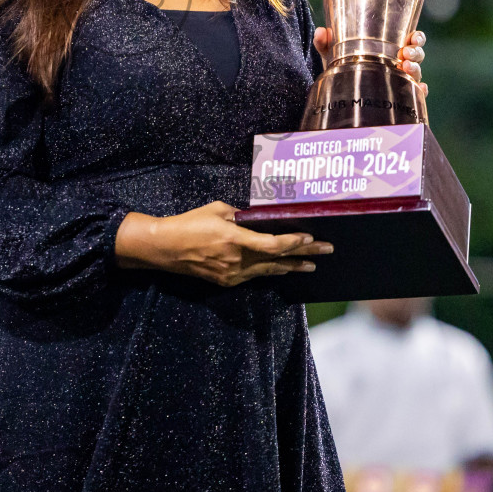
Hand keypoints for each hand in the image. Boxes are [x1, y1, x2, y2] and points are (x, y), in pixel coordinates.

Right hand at [115, 202, 331, 286]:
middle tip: (326, 251)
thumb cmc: (190, 223)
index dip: (292, 242)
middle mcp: (237, 260)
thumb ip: (240, 216)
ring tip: (311, 265)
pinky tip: (282, 268)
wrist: (166, 249)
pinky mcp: (227, 281)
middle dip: (304, 254)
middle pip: (277, 259)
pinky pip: (254, 275)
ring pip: (269, 271)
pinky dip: (270, 270)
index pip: (271, 244)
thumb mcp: (217, 210)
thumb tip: (257, 218)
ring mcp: (233, 274)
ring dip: (292, 267)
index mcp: (235, 239)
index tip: (309, 237)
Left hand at [312, 27, 426, 95]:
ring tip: (405, 67)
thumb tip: (321, 31)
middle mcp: (399, 64)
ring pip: (417, 74)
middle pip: (417, 56)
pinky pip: (414, 96)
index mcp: (390, 49)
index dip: (417, 38)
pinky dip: (419, 92)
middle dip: (415, 53)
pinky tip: (419, 89)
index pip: (412, 41)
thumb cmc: (343, 68)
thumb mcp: (333, 54)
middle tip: (405, 53)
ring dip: (415, 69)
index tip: (413, 37)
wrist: (336, 93)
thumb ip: (325, 43)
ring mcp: (400, 81)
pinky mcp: (398, 98)